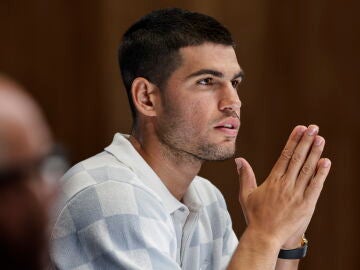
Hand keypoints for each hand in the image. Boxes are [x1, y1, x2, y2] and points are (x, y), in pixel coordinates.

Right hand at [235, 125, 330, 247]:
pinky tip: (326, 162)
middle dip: (306, 141)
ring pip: (307, 169)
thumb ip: (245, 176)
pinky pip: (315, 186)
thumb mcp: (246, 194)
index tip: (299, 129)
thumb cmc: (255, 215)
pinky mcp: (306, 204)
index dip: (293, 141)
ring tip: (320, 139)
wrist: (265, 236)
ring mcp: (296, 194)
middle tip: (313, 127)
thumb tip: (239, 160)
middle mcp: (285, 184)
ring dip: (315, 153)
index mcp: (273, 180)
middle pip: (298, 158)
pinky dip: (321, 174)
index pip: (285, 155)